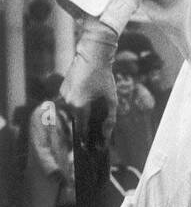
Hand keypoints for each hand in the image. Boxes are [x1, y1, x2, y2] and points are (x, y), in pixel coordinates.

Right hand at [61, 17, 118, 141]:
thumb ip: (110, 120)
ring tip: (93, 118)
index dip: (85, 140)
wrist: (91, 56)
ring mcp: (63, 94)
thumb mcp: (111, 101)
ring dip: (82, 115)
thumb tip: (106, 135)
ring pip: (74, 111)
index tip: (87, 150)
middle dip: (86, 128)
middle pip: (77, 120)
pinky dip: (79, 105)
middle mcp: (68, 101)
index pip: (81, 129)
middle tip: (95, 137)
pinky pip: (71, 102)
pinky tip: (88, 103)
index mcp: (79, 106)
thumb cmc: (104, 79)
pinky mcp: (63, 88)